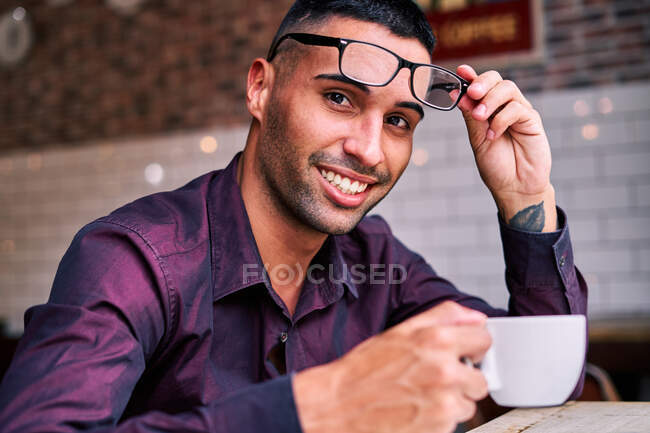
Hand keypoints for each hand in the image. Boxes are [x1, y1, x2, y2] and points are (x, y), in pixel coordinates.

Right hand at [293, 301, 490, 432]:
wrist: (338, 406)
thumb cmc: (363, 371)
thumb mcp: (400, 332)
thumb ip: (442, 317)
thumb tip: (473, 316)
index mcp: (436, 340)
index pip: (483, 338)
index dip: (472, 345)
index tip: (464, 352)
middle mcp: (444, 371)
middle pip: (481, 377)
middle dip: (463, 379)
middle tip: (436, 378)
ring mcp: (444, 402)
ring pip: (469, 403)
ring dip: (452, 402)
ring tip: (422, 395)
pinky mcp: (441, 427)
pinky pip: (456, 423)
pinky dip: (441, 419)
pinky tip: (417, 410)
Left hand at [455, 65, 556, 230]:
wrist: (514, 187)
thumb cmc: (496, 166)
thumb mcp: (478, 140)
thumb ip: (471, 117)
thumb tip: (459, 94)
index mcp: (488, 110)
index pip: (480, 86)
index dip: (471, 76)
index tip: (460, 71)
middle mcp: (504, 107)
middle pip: (496, 80)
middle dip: (482, 83)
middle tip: (472, 93)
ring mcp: (519, 112)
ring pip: (508, 89)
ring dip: (491, 100)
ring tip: (480, 117)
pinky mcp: (532, 121)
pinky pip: (517, 109)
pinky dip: (502, 119)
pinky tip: (494, 135)